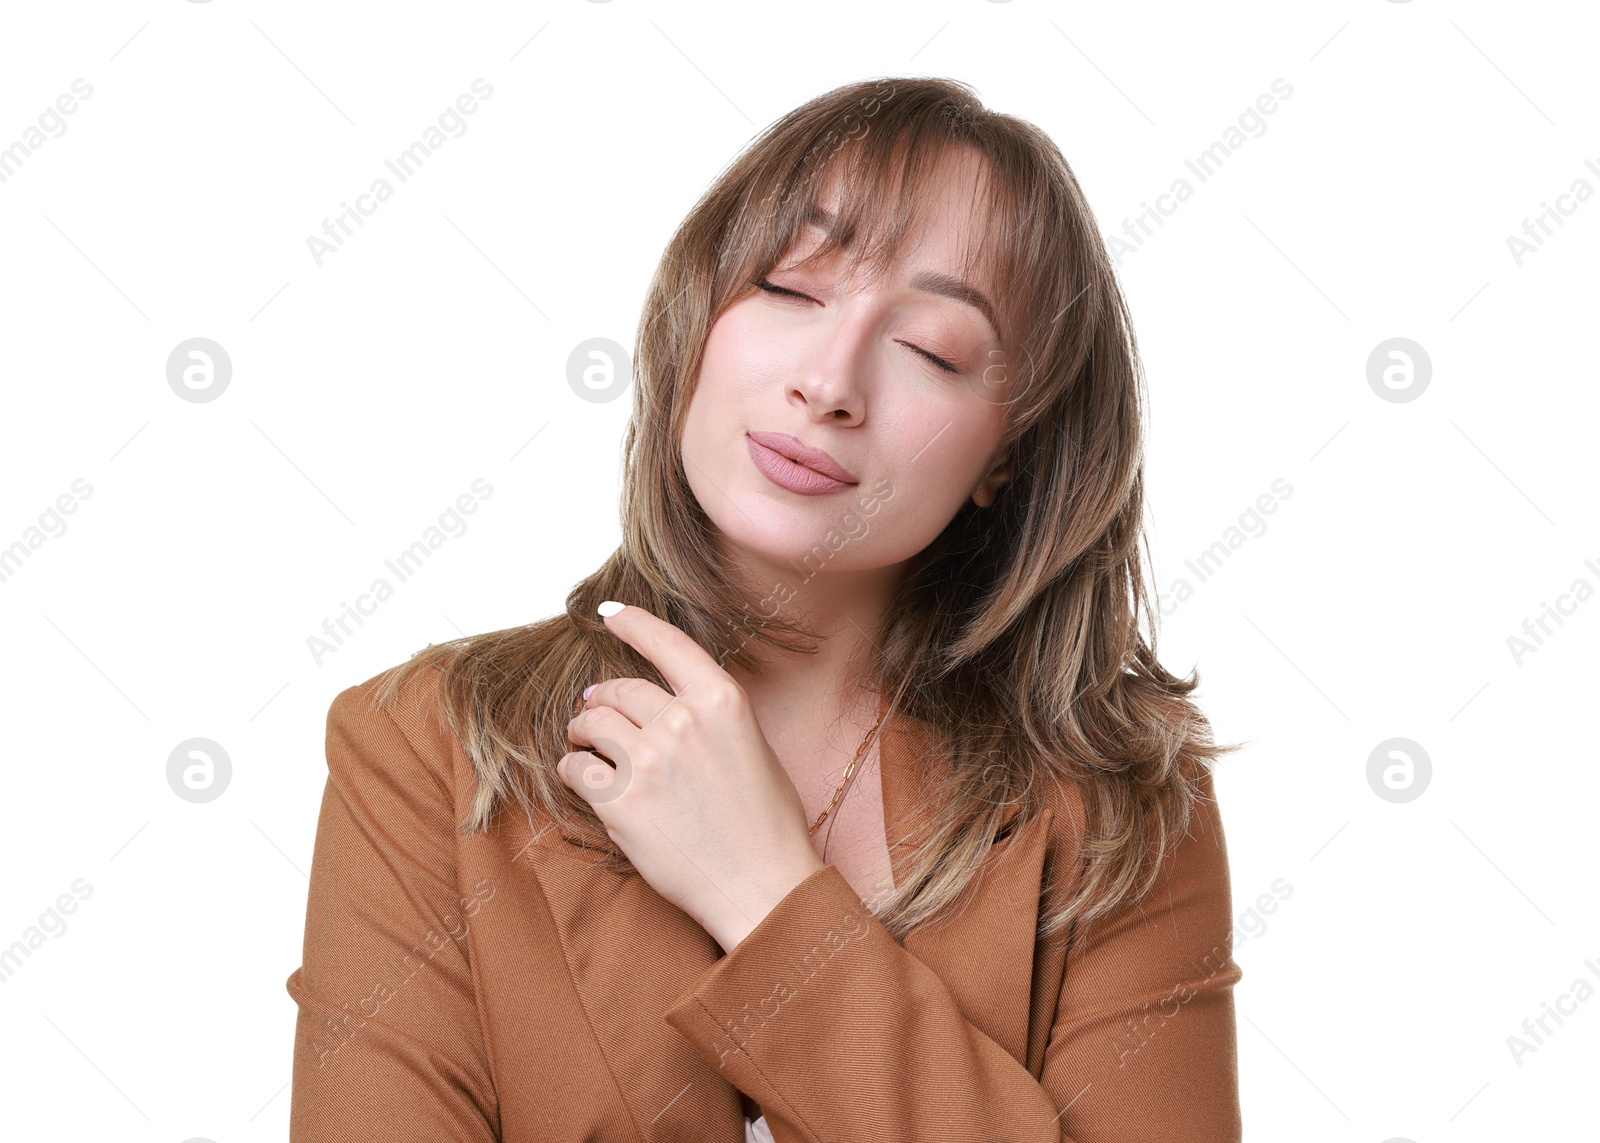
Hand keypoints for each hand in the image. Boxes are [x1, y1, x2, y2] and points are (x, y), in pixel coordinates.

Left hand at [559, 602, 825, 951]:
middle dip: (601, 698)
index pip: (667, 643)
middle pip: (619, 688)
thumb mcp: (753, 746)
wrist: (762, 885)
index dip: (633, 622)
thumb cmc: (766, 822)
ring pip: (591, 722)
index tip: (609, 613)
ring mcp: (649, 760)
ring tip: (587, 744)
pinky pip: (575, 768)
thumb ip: (710, 715)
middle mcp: (684, 722)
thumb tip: (663, 700)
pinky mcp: (620, 801)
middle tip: (595, 711)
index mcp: (722, 701)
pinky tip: (589, 781)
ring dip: (583, 732)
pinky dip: (575, 771)